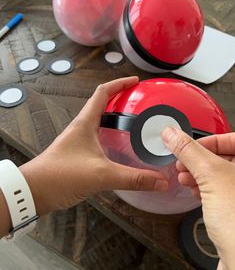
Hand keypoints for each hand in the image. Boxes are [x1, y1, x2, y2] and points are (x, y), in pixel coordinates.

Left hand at [20, 77, 167, 215]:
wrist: (34, 191)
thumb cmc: (61, 175)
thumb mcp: (101, 175)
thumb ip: (132, 178)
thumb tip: (161, 181)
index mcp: (85, 122)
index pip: (102, 93)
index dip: (120, 84)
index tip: (136, 81)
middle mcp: (82, 128)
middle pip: (103, 105)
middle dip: (121, 100)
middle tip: (140, 104)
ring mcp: (80, 141)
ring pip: (101, 122)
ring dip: (116, 119)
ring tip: (136, 123)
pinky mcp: (80, 154)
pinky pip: (99, 138)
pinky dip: (112, 137)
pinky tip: (122, 148)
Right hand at [161, 128, 234, 269]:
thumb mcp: (211, 175)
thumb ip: (189, 151)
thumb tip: (171, 134)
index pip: (234, 139)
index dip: (211, 140)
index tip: (190, 145)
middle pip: (225, 157)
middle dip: (199, 158)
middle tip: (184, 160)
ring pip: (219, 174)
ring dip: (198, 173)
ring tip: (183, 174)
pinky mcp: (234, 210)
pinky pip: (218, 191)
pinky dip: (203, 187)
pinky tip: (192, 189)